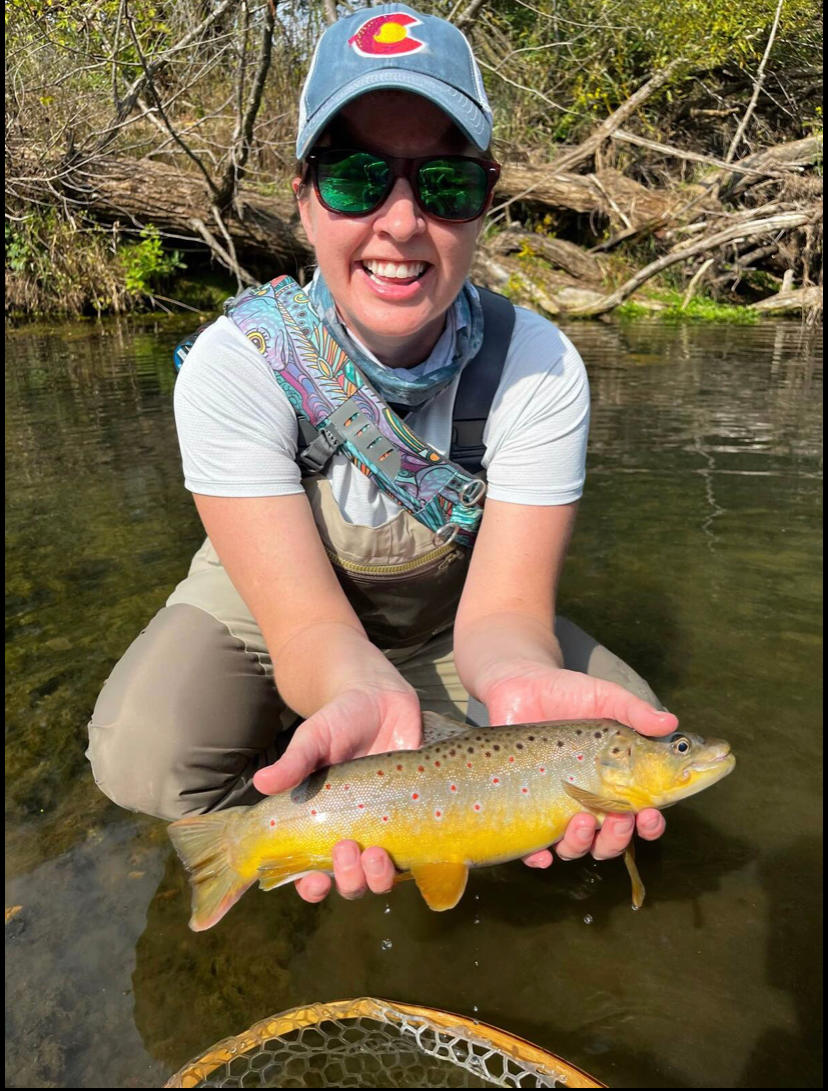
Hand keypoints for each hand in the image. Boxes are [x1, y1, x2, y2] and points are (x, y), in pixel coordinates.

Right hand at [252, 683, 420, 902]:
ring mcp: (386, 829)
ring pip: (383, 876)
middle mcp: (353, 834)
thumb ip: (294, 762)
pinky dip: (416, 860)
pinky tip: (411, 847)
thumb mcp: (314, 738)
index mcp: (322, 825)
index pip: (312, 873)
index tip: (316, 880)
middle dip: (349, 879)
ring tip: (377, 853)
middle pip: (351, 882)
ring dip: (379, 877)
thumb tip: (261, 782)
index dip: (312, 886)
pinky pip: (418, 852)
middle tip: (348, 849)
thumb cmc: (339, 721)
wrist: (380, 699)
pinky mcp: (416, 817)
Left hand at [483, 664, 677, 867]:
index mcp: (616, 780)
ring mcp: (557, 806)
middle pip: (611, 840)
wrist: (521, 684)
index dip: (651, 825)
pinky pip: (533, 846)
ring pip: (576, 847)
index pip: (641, 816)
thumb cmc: (570, 693)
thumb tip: (670, 722)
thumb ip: (635, 711)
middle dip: (619, 838)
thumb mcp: (605, 697)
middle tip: (619, 818)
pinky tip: (542, 855)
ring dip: (584, 844)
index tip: (650, 815)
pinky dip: (539, 857)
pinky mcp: (526, 807)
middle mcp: (589, 800)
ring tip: (583, 820)